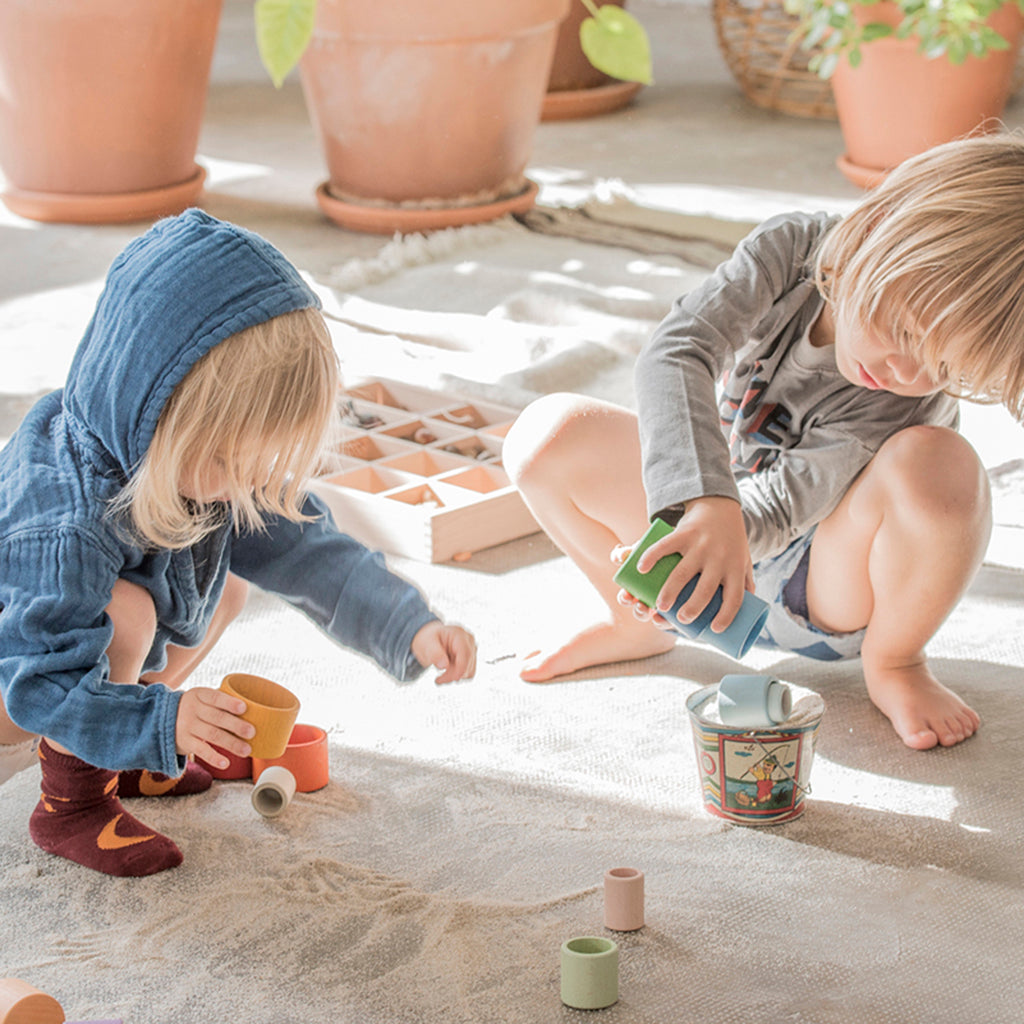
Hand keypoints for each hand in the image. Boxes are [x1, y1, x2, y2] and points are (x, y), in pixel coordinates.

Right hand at [175, 687, 254, 768]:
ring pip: (212, 735)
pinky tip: (226, 763)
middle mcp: (192, 710)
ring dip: (231, 743)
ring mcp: (187, 726)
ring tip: (246, 750)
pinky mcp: (185, 742)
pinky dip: (214, 757)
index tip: (244, 708)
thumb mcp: (202, 698)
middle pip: (217, 718)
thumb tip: (256, 708)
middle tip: (252, 732)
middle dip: (236, 725)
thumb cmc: (195, 708)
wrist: (162, 719)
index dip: (229, 703)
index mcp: (200, 695)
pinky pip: (200, 750)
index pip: (215, 698)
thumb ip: (221, 701)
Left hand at [411, 620, 476, 683]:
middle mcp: (469, 640)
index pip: (465, 654)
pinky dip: (457, 676)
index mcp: (459, 634)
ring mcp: (472, 649)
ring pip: (469, 671)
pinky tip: (447, 672)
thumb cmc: (428, 639)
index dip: (459, 670)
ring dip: (454, 676)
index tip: (447, 679)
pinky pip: (469, 673)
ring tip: (441, 672)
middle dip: (452, 675)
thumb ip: (434, 653)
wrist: (430, 639)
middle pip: (467, 664)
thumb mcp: (426, 643)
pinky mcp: (471, 658)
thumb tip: (444, 666)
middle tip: (438, 679)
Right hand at [622, 498, 754, 633]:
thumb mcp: (744, 561)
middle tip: (681, 619)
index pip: (735, 598)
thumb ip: (745, 584)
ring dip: (669, 592)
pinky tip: (641, 570)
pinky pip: (665, 547)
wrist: (720, 505)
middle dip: (691, 608)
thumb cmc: (731, 541)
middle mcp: (719, 558)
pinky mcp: (684, 533)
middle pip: (705, 589)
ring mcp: (700, 545)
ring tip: (659, 606)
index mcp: (736, 568)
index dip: (726, 616)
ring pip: (682, 573)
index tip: (714, 629)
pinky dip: (651, 558)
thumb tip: (747, 614)